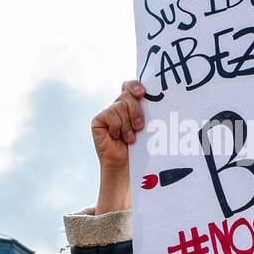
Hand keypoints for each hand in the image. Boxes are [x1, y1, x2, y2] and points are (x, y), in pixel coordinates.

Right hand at [90, 81, 145, 212]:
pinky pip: (109, 115)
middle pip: (127, 95)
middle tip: (140, 126)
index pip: (130, 86)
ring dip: (128, 124)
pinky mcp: (98, 121)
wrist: (128, 168)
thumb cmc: (142, 149)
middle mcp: (118, 107)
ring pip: (120, 105)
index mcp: (131, 105)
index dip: (135, 85)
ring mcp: (108, 114)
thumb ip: (148, 110)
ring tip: (130, 138)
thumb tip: (155, 97)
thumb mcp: (148, 126)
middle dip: (136, 110)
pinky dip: (117, 127)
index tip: (142, 93)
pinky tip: (118, 138)